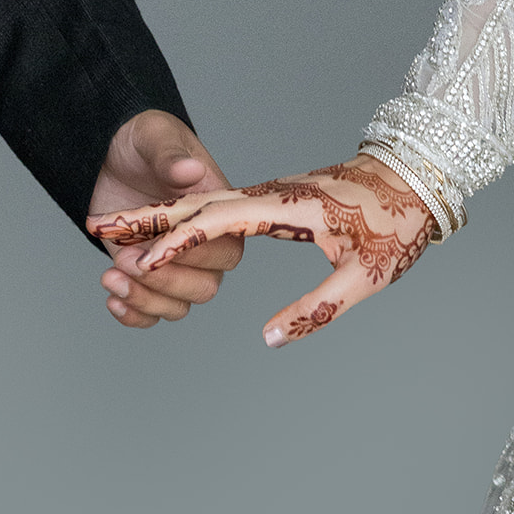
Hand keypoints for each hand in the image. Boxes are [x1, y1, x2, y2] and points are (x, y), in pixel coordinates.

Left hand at [86, 110, 241, 328]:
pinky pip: (154, 311)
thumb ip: (170, 155)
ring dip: (145, 299)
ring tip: (110, 276)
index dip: (191, 256)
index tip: (151, 245)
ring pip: (179, 305)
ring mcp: (175, 265)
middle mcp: (202, 245)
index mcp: (217, 212)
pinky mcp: (148, 276)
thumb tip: (189, 170)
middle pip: (204, 286)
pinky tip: (112, 298)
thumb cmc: (143, 139)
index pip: (224, 250)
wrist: (112, 153)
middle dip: (163, 280)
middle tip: (124, 259)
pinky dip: (135, 314)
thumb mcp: (154, 136)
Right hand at [88, 155, 433, 347]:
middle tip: (95, 228)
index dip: (176, 244)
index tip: (138, 261)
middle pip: (195, 205)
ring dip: (158, 215)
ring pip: (202, 202)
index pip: (217, 223)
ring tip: (113, 229)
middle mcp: (269, 194)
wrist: (418, 176)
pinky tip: (165, 228)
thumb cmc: (397, 225)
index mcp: (286, 208)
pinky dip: (185, 214)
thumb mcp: (365, 276)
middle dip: (145, 218)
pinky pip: (219, 205)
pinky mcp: (272, 196)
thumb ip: (316, 308)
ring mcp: (268, 192)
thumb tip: (268, 337)